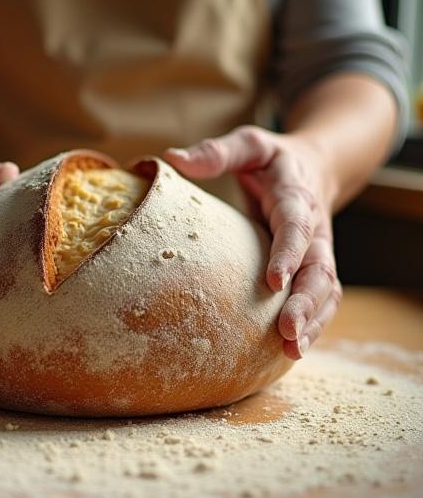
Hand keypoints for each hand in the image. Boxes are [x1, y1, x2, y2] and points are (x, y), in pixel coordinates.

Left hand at [163, 126, 341, 359]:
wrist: (313, 167)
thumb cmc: (272, 160)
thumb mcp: (249, 145)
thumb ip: (217, 152)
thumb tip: (172, 158)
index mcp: (296, 196)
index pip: (297, 225)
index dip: (288, 253)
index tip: (273, 281)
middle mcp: (314, 227)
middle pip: (320, 267)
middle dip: (307, 302)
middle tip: (288, 333)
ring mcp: (317, 250)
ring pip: (326, 289)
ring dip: (314, 321)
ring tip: (293, 351)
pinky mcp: (313, 267)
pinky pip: (320, 297)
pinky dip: (313, 322)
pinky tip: (294, 349)